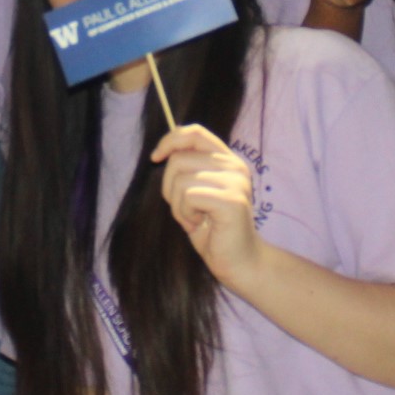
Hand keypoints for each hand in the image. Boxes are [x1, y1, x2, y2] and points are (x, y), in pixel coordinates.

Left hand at [151, 125, 259, 288]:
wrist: (239, 262)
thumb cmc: (213, 230)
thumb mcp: (196, 192)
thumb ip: (187, 170)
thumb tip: (163, 151)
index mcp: (227, 160)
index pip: (195, 132)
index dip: (170, 140)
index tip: (155, 158)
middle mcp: (234, 166)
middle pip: (179, 159)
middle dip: (169, 187)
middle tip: (184, 210)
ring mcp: (235, 182)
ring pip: (181, 179)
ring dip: (178, 206)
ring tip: (194, 220)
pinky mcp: (232, 200)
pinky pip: (189, 196)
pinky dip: (185, 214)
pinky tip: (199, 225)